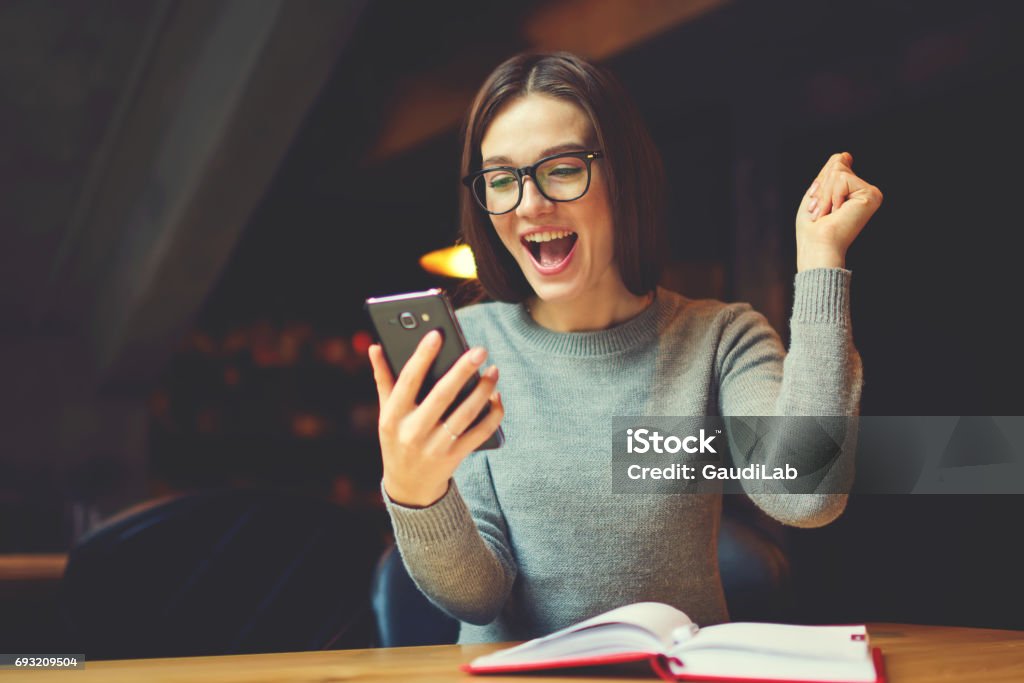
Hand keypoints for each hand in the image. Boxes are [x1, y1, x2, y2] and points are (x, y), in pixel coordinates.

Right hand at [368, 330, 503, 507]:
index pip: (408, 380)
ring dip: (483, 391)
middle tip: (479, 350)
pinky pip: (479, 433)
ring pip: (465, 414)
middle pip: (442, 395)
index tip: (437, 334)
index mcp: (393, 416)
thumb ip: (384, 380)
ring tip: (493, 371)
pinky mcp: (454, 457)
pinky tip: (497, 397)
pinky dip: (492, 415)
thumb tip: (376, 346)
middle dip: (462, 370)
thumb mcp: (385, 413)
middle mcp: (412, 432)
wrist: (409, 486)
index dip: (422, 356)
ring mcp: (435, 447)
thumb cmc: (397, 439)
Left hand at [795, 152, 882, 271]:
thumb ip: (830, 173)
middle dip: (822, 188)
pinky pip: (842, 179)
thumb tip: (845, 155)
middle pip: (836, 165)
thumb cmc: (813, 228)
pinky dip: (831, 196)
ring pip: (838, 171)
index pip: (835, 165)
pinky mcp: (872, 195)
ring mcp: (870, 193)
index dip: (820, 183)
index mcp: (851, 191)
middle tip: (823, 212)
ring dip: (825, 194)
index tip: (820, 208)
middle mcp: (864, 191)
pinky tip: (837, 212)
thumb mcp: (817, 193)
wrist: (818, 246)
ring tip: (829, 213)